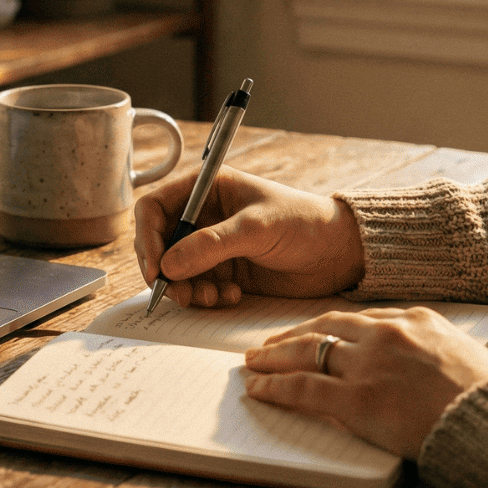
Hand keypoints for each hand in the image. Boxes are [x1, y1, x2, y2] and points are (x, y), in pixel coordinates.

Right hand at [133, 167, 365, 306]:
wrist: (339, 254)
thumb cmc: (304, 223)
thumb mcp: (257, 228)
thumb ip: (212, 245)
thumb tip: (168, 266)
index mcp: (205, 189)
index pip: (154, 208)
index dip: (147, 238)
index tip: (156, 268)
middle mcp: (202, 216)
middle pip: (158, 244)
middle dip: (164, 271)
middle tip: (178, 293)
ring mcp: (211, 246)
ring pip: (174, 271)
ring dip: (185, 289)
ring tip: (212, 298)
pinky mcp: (223, 272)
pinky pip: (196, 288)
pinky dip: (205, 297)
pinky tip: (232, 296)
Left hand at [242, 307, 487, 458]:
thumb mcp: (464, 356)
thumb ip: (431, 352)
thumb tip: (417, 364)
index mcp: (415, 320)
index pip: (357, 318)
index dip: (327, 326)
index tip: (311, 332)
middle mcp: (385, 334)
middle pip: (323, 328)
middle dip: (291, 337)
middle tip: (269, 344)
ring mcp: (367, 365)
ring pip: (305, 353)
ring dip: (273, 357)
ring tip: (254, 363)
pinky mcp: (355, 398)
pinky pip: (302, 388)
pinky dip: (274, 387)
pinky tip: (257, 389)